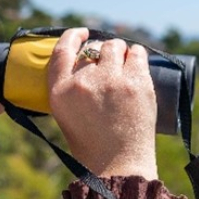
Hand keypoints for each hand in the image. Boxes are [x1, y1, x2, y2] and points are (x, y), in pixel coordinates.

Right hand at [48, 28, 158, 179]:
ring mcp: (112, 81)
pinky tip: (136, 64)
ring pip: (115, 46)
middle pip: (93, 49)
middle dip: (101, 53)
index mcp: (60, 92)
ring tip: (123, 67)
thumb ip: (70, 88)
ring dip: (119, 52)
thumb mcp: (66, 115)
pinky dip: (136, 55)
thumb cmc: (93, 144)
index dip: (73, 36)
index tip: (82, 33)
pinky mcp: (137, 83)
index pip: (62, 50)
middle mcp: (84, 83)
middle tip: (109, 67)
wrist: (119, 165)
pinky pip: (137, 52)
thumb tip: (85, 62)